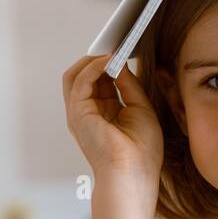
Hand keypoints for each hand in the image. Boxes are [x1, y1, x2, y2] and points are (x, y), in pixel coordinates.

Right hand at [62, 54, 163, 186]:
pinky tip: (111, 59)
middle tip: (117, 44)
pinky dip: (94, 66)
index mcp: (104, 113)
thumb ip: (129, 84)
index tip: (124, 49)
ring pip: (76, 75)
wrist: (133, 174)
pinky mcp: (78, 112)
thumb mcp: (140, 108)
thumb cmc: (141, 151)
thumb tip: (120, 61)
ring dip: (94, 59)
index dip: (110, 64)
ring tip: (113, 49)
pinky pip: (81, 80)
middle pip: (84, 76)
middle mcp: (88, 112)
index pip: (100, 81)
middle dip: (99, 58)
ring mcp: (80, 113)